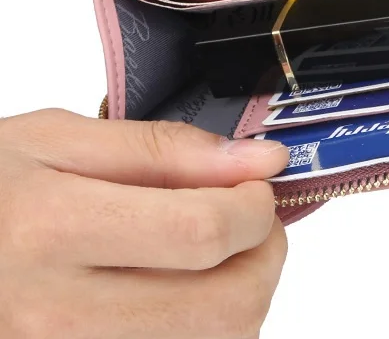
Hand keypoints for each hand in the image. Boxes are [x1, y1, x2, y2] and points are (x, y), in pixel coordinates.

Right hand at [0, 109, 288, 337]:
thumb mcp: (57, 140)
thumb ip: (164, 149)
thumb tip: (258, 159)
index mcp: (52, 232)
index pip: (202, 233)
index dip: (255, 204)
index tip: (257, 180)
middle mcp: (58, 318)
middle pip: (225, 308)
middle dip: (262, 254)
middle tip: (246, 218)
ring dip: (240, 293)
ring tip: (210, 252)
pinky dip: (204, 326)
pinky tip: (180, 290)